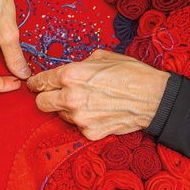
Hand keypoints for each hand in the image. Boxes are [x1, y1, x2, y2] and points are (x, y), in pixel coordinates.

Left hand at [27, 49, 168, 139]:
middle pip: (41, 103)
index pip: (40, 82)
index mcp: (71, 75)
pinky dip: (84, 120)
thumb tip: (71, 69)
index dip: (36, 83)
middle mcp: (70, 98)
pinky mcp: (89, 133)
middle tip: (56, 94)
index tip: (35, 84)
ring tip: (88, 101)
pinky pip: (78, 126)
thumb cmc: (131, 73)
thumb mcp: (102, 57)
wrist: (153, 98)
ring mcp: (79, 118)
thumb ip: (80, 63)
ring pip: (60, 115)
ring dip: (68, 109)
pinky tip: (99, 111)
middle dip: (45, 98)